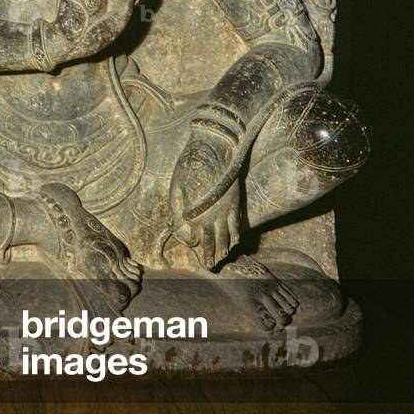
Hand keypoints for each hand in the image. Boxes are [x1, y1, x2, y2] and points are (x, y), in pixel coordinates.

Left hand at [169, 137, 241, 269]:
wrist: (213, 148)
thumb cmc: (189, 165)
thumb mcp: (176, 185)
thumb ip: (175, 207)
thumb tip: (175, 225)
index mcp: (195, 213)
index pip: (194, 238)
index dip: (190, 242)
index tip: (190, 242)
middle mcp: (211, 216)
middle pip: (213, 243)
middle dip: (211, 255)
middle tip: (211, 265)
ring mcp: (226, 210)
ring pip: (227, 237)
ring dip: (225, 249)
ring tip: (223, 257)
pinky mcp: (236, 203)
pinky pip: (238, 225)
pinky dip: (237, 235)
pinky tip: (235, 240)